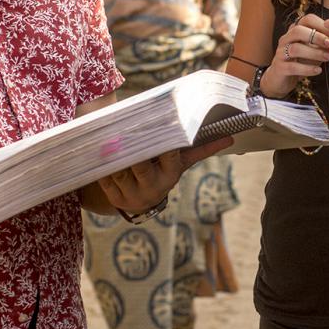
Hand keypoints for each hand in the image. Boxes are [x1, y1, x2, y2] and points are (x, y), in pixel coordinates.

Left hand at [97, 137, 231, 213]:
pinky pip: (106, 178)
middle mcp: (153, 186)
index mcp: (170, 174)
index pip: (169, 155)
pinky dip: (102, 165)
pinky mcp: (115, 197)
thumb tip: (229, 138)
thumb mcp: (180, 163)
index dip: (164, 142)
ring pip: (120, 171)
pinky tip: (100, 153)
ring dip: (113, 156)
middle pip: (141, 165)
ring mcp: (133, 194)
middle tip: (125, 131)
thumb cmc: (162, 172)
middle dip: (133, 151)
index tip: (159, 126)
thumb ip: (201, 150)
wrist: (140, 201)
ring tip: (109, 139)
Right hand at [260, 14, 328, 97]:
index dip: (321, 25)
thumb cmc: (299, 62)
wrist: (281, 80)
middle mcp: (286, 39)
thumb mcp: (314, 52)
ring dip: (314, 53)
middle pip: (298, 30)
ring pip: (295, 49)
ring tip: (327, 58)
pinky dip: (307, 69)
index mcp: (295, 31)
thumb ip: (324, 47)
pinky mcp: (279, 68)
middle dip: (316, 36)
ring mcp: (280, 53)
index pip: (307, 19)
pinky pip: (293, 67)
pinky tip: (318, 71)